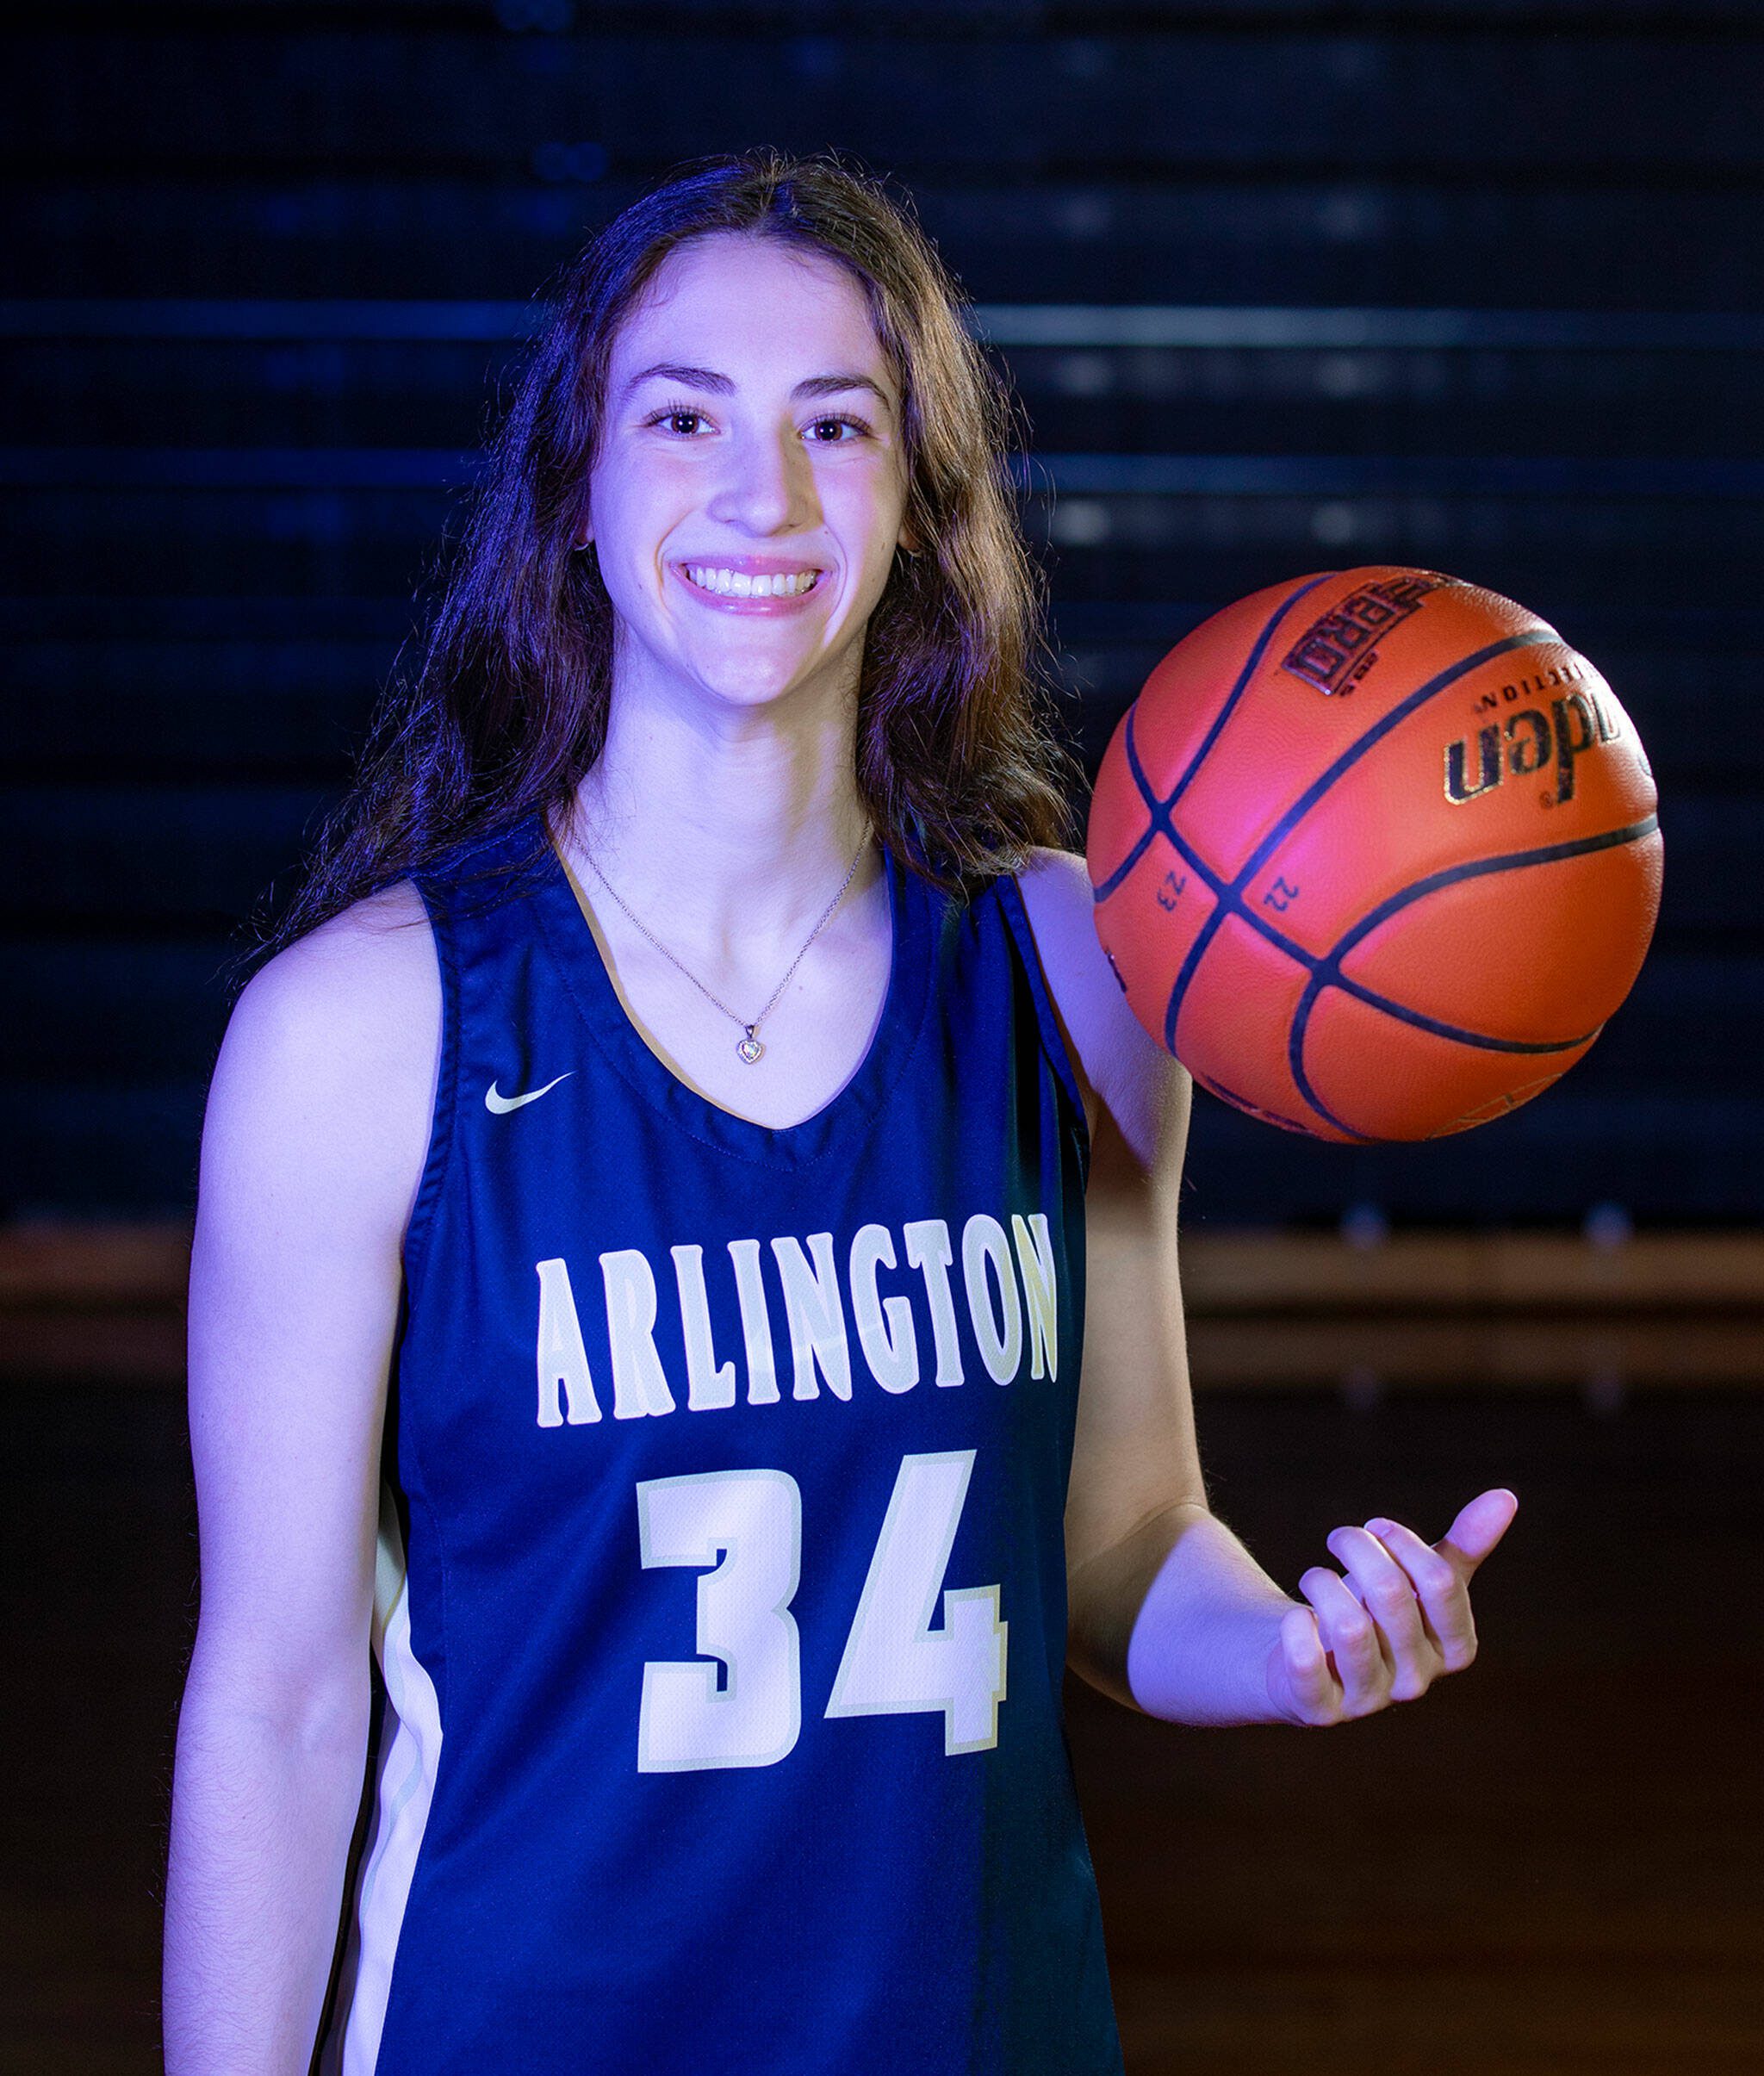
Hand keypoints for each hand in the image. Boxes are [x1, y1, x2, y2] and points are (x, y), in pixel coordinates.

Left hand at [1265, 1488, 1517, 1725]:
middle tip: (1340, 1538)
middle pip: (1392, 1594)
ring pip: (1349, 1627)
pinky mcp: (1319, 1709)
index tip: (1376, 1526)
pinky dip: (1296, 1628)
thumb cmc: (1375, 1611)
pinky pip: (1307, 1667)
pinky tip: (1296, 1616)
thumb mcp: (1420, 1578)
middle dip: (1357, 1548)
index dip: (1404, 1543)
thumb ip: (1465, 1545)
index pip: (1441, 1583)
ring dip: (1322, 1582)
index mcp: (1453, 1649)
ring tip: (1315, 1576)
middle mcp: (1417, 1681)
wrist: (1310, 1657)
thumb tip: (1506, 1497)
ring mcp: (1369, 1700)